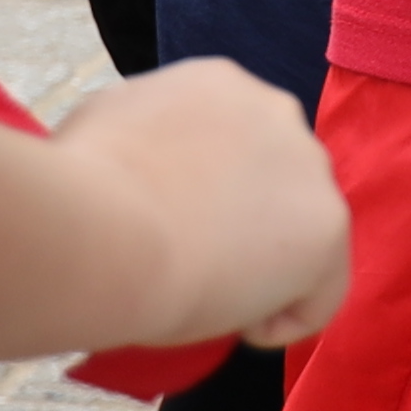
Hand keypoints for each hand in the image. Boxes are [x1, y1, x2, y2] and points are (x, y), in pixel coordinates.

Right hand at [46, 58, 349, 348]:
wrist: (109, 229)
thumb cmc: (81, 186)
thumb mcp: (103, 128)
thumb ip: (142, 139)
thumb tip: (138, 165)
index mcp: (221, 84)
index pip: (233, 145)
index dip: (204, 197)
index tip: (165, 230)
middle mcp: (276, 111)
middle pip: (273, 185)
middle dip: (241, 226)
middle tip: (187, 266)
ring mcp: (309, 167)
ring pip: (300, 236)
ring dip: (263, 271)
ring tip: (207, 297)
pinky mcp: (330, 226)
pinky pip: (321, 292)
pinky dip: (284, 318)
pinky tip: (242, 326)